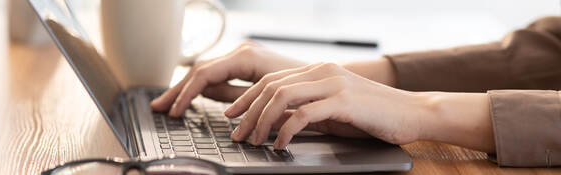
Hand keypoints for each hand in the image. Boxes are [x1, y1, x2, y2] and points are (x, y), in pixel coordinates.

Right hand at [150, 42, 306, 116]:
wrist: (325, 82)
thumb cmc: (302, 89)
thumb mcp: (266, 97)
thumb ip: (234, 96)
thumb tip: (206, 95)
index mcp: (245, 57)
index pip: (204, 74)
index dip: (185, 94)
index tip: (175, 111)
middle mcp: (242, 52)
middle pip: (200, 70)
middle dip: (178, 90)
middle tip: (159, 107)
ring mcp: (243, 56)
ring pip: (206, 71)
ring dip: (186, 88)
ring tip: (169, 104)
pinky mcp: (246, 64)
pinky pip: (217, 74)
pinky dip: (202, 87)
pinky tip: (191, 97)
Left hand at [225, 62, 426, 148]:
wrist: (413, 112)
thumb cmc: (373, 115)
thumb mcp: (332, 112)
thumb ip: (304, 112)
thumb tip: (273, 122)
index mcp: (318, 70)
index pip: (272, 80)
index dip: (247, 98)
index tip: (231, 115)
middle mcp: (322, 72)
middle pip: (271, 87)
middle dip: (248, 112)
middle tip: (237, 134)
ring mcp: (333, 84)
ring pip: (282, 98)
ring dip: (262, 121)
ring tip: (255, 141)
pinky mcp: (343, 101)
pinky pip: (303, 115)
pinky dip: (285, 130)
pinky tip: (280, 144)